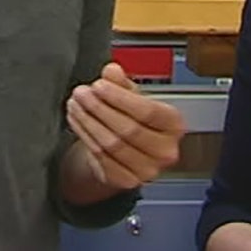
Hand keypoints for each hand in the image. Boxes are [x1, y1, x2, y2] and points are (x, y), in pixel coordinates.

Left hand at [65, 63, 184, 189]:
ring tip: (76, 104)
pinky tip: (77, 120)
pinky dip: (85, 136)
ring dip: (88, 121)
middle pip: (129, 129)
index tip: (100, 85)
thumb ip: (122, 83)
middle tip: (82, 93)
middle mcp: (165, 151)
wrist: (129, 152)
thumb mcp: (133, 97)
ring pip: (111, 144)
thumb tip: (112, 71)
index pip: (148, 112)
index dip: (120, 97)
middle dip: (100, 108)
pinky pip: (100, 157)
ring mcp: (147, 169)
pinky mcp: (126, 180)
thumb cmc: (136, 121)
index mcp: (174, 125)